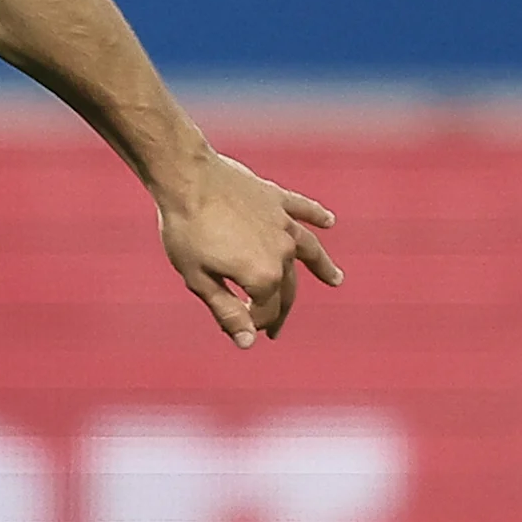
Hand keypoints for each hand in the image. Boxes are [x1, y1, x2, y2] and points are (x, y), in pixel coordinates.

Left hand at [158, 154, 342, 346]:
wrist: (185, 178)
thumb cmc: (186, 231)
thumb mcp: (198, 279)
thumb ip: (226, 311)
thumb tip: (248, 343)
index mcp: (264, 275)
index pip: (266, 310)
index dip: (254, 324)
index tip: (241, 331)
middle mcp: (283, 251)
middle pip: (287, 288)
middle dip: (280, 311)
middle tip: (273, 330)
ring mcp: (283, 223)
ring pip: (309, 250)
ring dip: (323, 266)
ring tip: (336, 280)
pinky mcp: (276, 199)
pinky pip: (303, 209)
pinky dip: (317, 216)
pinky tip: (329, 221)